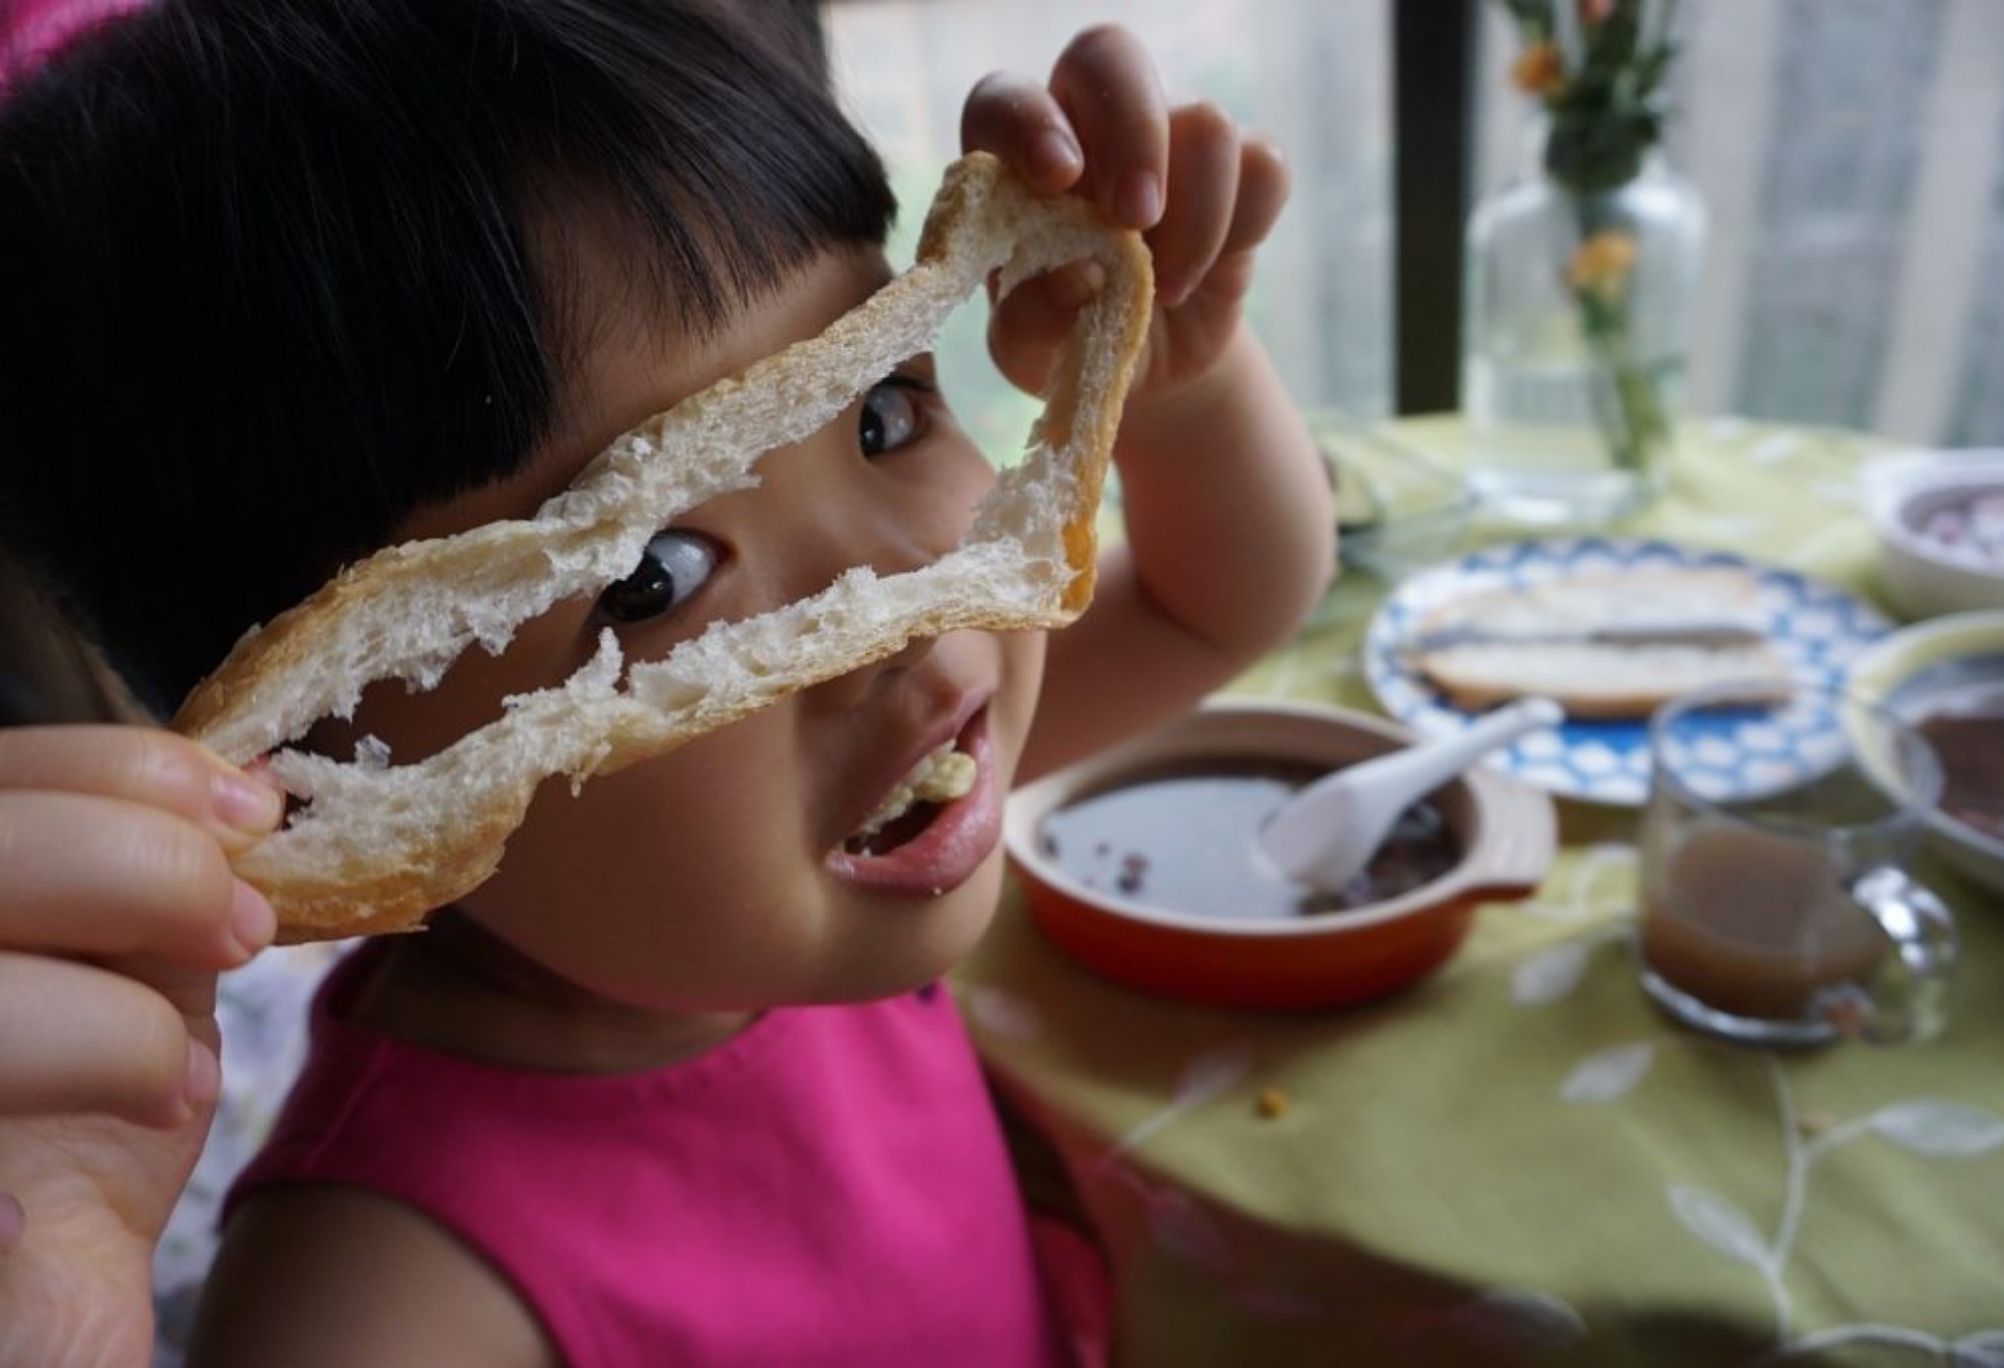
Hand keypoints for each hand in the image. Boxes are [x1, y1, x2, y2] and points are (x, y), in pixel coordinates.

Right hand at [0, 726, 280, 1367]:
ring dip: (107, 1023)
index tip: (256, 809)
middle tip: (241, 930)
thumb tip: (253, 790)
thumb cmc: (71, 1140)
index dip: (124, 769)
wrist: (32, 1319)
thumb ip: (153, 892)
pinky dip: (49, 1116)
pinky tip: (69, 1180)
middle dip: (140, 868)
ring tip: (177, 1080)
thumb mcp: (121, 985)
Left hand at [961, 24, 1289, 402]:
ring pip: (1204, 120)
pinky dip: (1243, 225)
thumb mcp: (1029, 352)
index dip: (1029, 122)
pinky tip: (1208, 271)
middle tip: (1136, 218)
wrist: (1144, 370)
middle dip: (1132, 132)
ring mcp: (1169, 140)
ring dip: (1195, 214)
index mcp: (1016, 158)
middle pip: (1112, 56)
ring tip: (1167, 291)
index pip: (1007, 100)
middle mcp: (1090, 127)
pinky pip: (1262, 165)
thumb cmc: (1065, 342)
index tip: (1058, 179)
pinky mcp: (1236, 172)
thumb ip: (1031, 320)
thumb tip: (1078, 277)